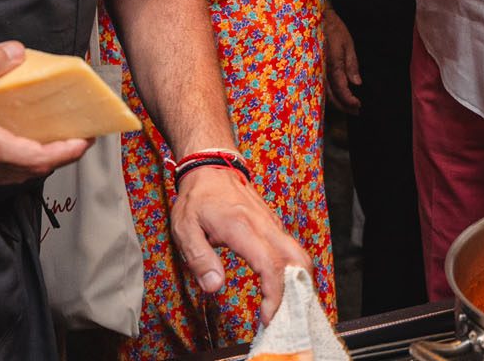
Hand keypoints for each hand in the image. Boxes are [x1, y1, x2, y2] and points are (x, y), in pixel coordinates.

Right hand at [0, 41, 90, 185]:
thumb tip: (16, 53)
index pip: (35, 159)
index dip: (66, 153)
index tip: (86, 140)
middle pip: (28, 172)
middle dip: (57, 157)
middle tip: (75, 137)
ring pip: (9, 176)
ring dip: (34, 161)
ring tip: (49, 139)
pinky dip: (10, 161)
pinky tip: (9, 141)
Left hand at [171, 164, 311, 321]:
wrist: (211, 166)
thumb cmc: (197, 199)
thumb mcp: (185, 228)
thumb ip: (199, 258)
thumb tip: (214, 286)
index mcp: (242, 227)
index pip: (271, 265)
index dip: (275, 294)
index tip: (268, 316)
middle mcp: (264, 225)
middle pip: (298, 260)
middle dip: (296, 293)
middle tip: (280, 317)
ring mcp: (272, 224)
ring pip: (299, 255)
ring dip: (296, 283)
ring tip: (280, 308)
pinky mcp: (274, 226)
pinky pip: (291, 250)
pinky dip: (291, 271)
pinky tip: (278, 288)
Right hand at [321, 7, 361, 113]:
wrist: (312, 17)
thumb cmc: (332, 28)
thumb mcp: (347, 43)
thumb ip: (351, 64)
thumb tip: (357, 83)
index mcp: (332, 64)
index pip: (341, 89)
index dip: (349, 100)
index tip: (358, 105)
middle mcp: (320, 70)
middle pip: (330, 96)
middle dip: (343, 106)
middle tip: (355, 111)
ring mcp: (312, 70)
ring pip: (322, 93)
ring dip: (334, 103)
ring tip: (347, 107)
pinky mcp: (308, 68)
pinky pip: (316, 86)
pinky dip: (326, 95)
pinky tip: (333, 97)